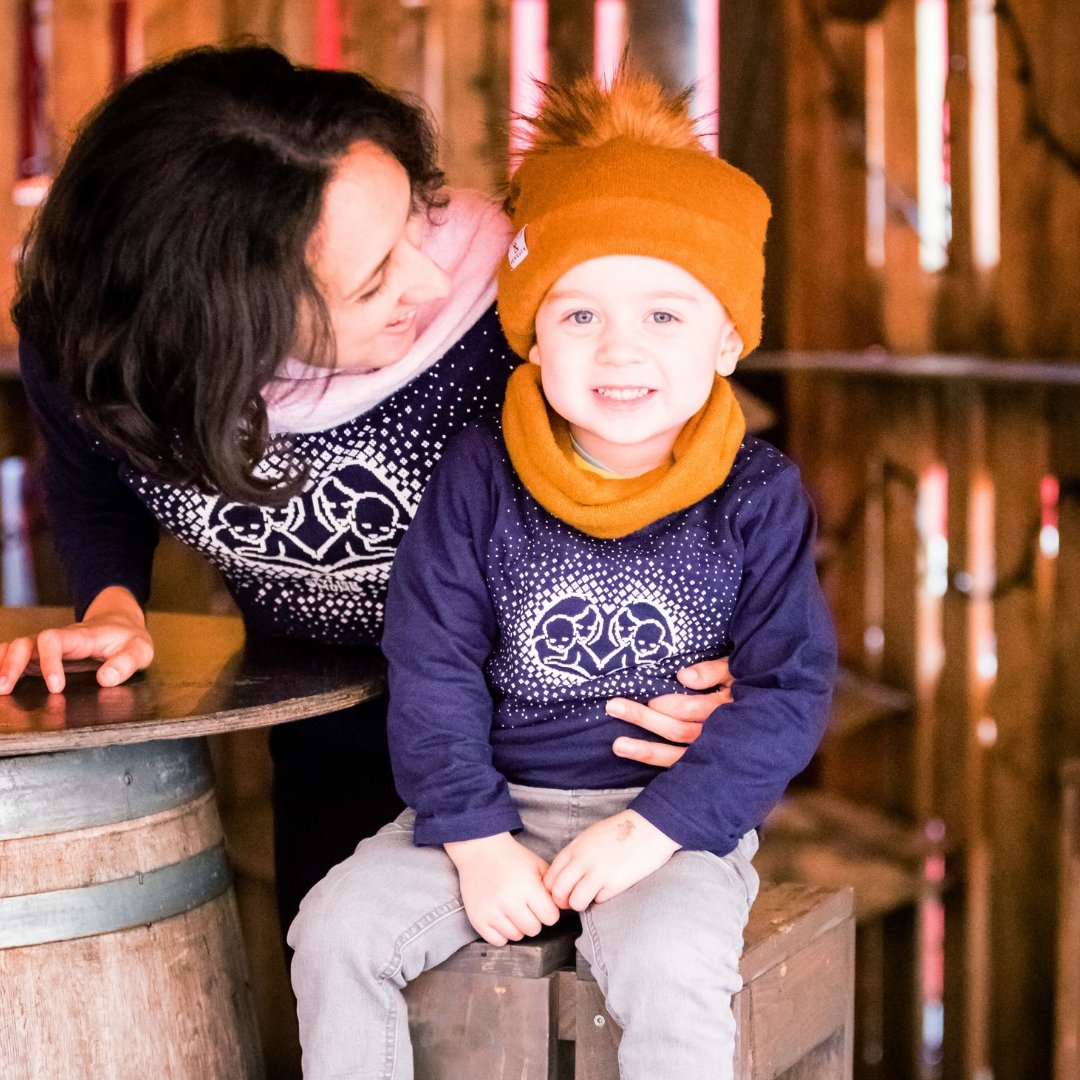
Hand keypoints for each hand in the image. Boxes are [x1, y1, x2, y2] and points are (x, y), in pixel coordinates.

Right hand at [0, 587, 153, 694]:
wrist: (121, 624)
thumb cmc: (128, 638)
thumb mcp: (139, 649)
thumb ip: (126, 663)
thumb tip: (105, 679)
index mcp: (81, 637)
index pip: (55, 641)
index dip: (50, 662)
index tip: (55, 687)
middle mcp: (59, 639)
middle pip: (27, 643)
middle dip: (13, 664)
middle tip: (4, 688)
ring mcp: (48, 648)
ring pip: (17, 649)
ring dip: (3, 665)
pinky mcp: (43, 657)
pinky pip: (17, 656)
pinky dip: (3, 663)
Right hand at [444, 832, 561, 945]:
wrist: (480, 851)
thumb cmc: (512, 859)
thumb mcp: (537, 865)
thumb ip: (553, 886)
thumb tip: (564, 906)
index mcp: (528, 886)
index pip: (551, 917)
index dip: (549, 910)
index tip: (541, 903)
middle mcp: (509, 901)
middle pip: (534, 929)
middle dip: (534, 919)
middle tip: (526, 906)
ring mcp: (492, 912)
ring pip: (517, 936)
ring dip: (518, 926)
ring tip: (513, 909)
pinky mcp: (478, 920)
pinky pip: (498, 941)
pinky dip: (502, 933)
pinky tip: (502, 917)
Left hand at [544, 810, 679, 910]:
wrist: (649, 827)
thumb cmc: (620, 831)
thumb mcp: (590, 836)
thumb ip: (575, 854)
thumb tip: (565, 876)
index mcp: (575, 848)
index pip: (550, 876)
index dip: (552, 889)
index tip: (562, 891)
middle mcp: (582, 860)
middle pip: (558, 892)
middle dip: (562, 902)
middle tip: (572, 900)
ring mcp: (598, 873)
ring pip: (575, 902)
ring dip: (580, 904)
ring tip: (590, 898)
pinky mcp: (615, 884)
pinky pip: (598, 901)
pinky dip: (600, 899)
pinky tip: (608, 890)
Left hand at [607, 657, 731, 766]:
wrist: (762, 718)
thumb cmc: (741, 685)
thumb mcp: (732, 670)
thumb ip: (711, 671)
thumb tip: (683, 676)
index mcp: (724, 708)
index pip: (691, 709)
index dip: (668, 704)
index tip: (648, 697)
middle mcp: (717, 734)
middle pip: (678, 730)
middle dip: (645, 718)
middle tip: (613, 706)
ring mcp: (711, 753)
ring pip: (675, 754)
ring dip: (644, 750)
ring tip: (617, 745)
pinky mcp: (703, 764)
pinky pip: (677, 766)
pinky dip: (655, 762)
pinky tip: (635, 758)